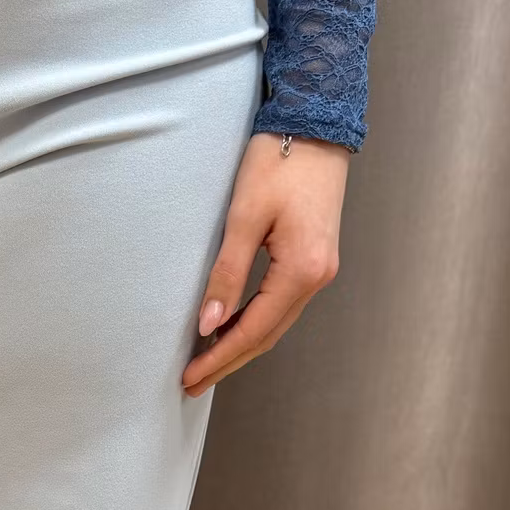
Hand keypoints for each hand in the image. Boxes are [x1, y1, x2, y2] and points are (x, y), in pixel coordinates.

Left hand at [182, 132, 349, 397]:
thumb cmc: (279, 163)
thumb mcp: (244, 217)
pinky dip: (255, 322)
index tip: (190, 376)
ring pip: (275, 323)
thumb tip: (209, 323)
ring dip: (241, 345)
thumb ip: (227, 274)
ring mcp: (320, 270)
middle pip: (267, 335)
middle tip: (192, 382)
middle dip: (228, 361)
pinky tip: (231, 328)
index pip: (254, 330)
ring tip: (206, 363)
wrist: (315, 127)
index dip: (220, 357)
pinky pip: (281, 304)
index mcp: (303, 270)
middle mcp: (317, 277)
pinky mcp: (314, 260)